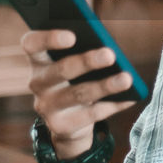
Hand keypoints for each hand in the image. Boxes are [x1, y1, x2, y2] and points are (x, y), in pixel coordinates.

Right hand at [22, 29, 136, 158]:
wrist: (68, 120)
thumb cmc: (76, 77)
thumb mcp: (75, 60)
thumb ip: (84, 46)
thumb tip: (108, 45)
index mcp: (38, 59)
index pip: (32, 44)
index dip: (48, 38)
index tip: (72, 36)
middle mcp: (37, 82)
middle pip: (61, 70)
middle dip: (87, 62)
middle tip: (110, 54)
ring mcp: (47, 106)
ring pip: (79, 94)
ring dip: (105, 86)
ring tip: (127, 78)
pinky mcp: (61, 126)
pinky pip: (92, 114)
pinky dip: (114, 104)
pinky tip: (131, 97)